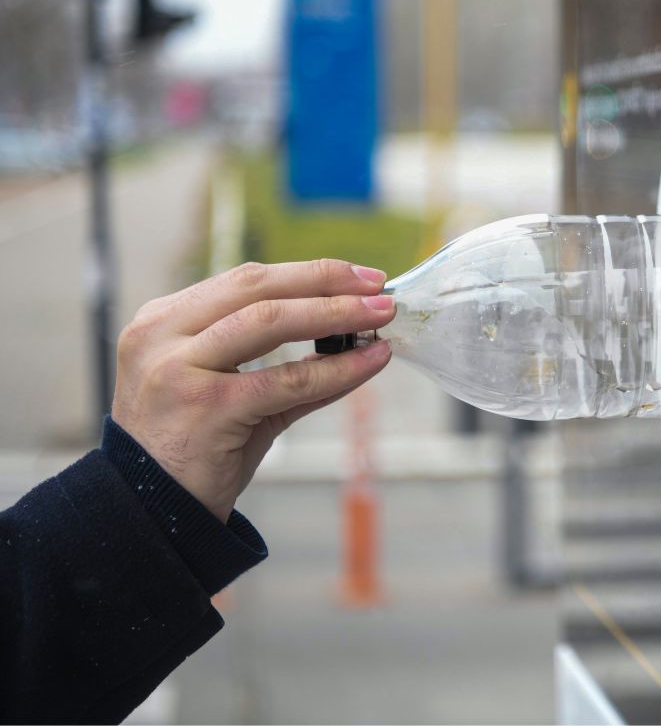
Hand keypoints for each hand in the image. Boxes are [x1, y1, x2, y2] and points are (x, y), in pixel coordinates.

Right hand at [112, 260, 394, 521]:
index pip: (245, 280)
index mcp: (164, 321)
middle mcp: (162, 336)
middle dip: (325, 282)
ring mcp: (178, 369)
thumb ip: (285, 363)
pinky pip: (286, 380)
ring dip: (335, 314)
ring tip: (380, 316)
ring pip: (270, 322)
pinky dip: (336, 369)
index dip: (307, 274)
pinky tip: (369, 361)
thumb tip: (357, 339)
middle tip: (377, 289)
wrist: (154, 511)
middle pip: (256, 288)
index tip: (357, 276)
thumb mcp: (233, 391)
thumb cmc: (197, 449)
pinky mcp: (206, 407)